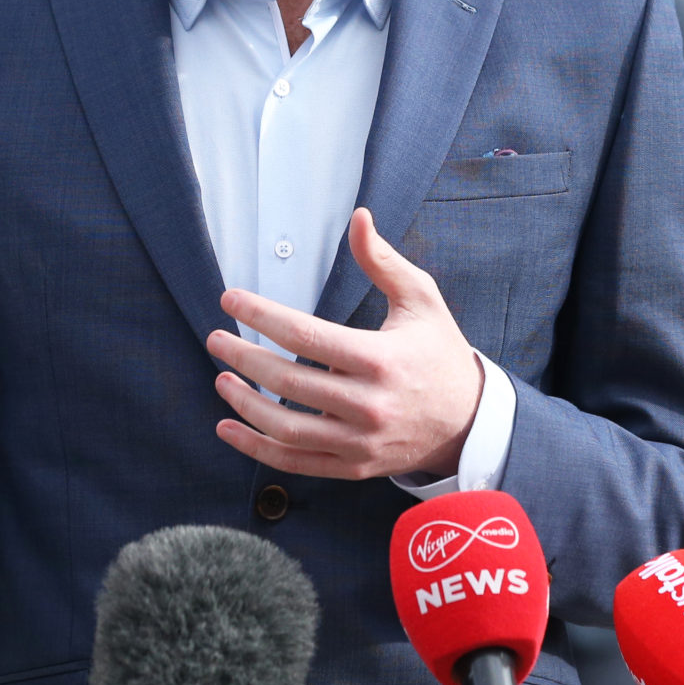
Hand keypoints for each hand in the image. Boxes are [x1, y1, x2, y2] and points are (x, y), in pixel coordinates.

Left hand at [205, 208, 482, 479]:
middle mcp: (368, 405)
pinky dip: (257, 448)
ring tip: (221, 378)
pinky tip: (228, 427)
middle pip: (288, 381)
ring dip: (245, 404)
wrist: (468, 421)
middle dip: (243, 356)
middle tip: (215, 338)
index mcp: (381, 359)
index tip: (231, 299)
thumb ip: (383, 261)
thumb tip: (358, 218)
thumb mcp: (421, 300)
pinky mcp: (353, 466)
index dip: (262, 315)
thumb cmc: (440, 352)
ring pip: (285, 428)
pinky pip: (295, 462)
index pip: (306, 335)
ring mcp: (359, 442)